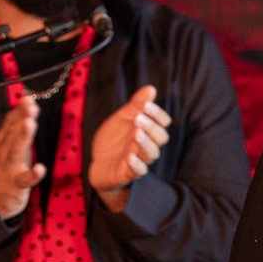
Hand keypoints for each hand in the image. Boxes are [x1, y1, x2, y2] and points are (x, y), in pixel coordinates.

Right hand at [0, 96, 43, 221]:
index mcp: (4, 142)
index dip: (18, 111)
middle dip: (21, 119)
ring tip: (30, 124)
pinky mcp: (16, 185)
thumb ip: (19, 124)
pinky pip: (24, 180)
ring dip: (23, 137)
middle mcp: (4, 152)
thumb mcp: (11, 144)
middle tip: (30, 106)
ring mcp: (9, 168)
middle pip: (13, 133)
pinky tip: (40, 169)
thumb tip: (28, 101)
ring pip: (16, 151)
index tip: (28, 99)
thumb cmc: (8, 166)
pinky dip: (32, 175)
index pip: (10, 123)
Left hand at [87, 84, 171, 211]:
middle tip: (138, 119)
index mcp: (148, 130)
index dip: (158, 114)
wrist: (99, 161)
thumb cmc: (115, 137)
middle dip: (152, 127)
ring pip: (152, 154)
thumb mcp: (123, 117)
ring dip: (146, 143)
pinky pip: (138, 171)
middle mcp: (147, 144)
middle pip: (161, 138)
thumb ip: (137, 104)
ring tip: (136, 133)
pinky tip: (129, 156)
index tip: (146, 105)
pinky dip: (137, 165)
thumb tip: (151, 89)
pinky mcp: (128, 172)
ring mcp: (139, 159)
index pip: (163, 122)